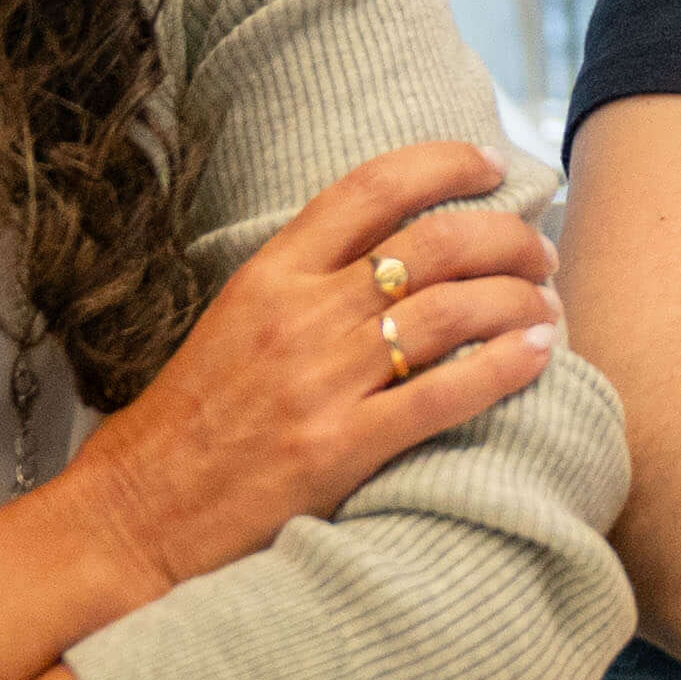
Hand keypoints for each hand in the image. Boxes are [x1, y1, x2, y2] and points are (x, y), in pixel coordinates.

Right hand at [54, 143, 560, 596]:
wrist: (132, 515)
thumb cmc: (186, 424)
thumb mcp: (231, 323)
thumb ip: (302, 286)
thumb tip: (388, 258)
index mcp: (268, 274)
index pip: (369, 188)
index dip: (442, 164)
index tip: (490, 164)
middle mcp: (299, 314)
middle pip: (432, 243)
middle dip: (504, 236)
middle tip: (539, 250)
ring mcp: (320, 381)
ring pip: (450, 309)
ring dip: (517, 299)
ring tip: (548, 303)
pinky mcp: (339, 446)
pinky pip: (443, 392)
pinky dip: (503, 366)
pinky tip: (538, 354)